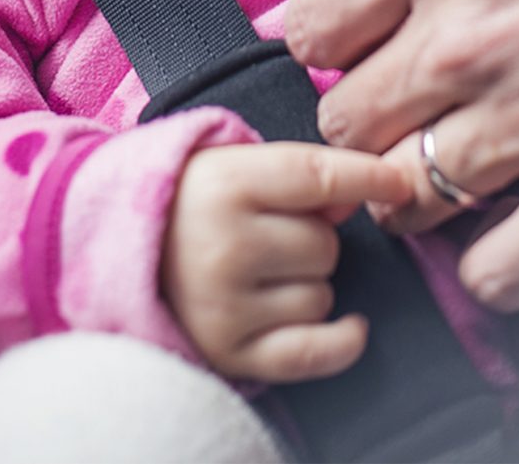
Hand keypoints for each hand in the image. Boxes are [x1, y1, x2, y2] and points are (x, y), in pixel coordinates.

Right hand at [160, 142, 414, 381]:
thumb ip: (298, 173)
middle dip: (313, 239)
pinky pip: (314, 352)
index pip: (318, 176)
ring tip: (261, 272)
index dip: (368, 177)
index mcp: (225, 185)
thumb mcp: (232, 165)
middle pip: (325, 244)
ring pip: (322, 296)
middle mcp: (224, 246)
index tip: (401, 183)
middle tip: (270, 234)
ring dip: (308, 284)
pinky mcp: (230, 352)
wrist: (117, 250)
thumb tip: (363, 195)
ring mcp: (225, 305)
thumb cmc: (191, 202)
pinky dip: (342, 341)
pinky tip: (352, 326)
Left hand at [287, 0, 518, 307]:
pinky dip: (506, 264)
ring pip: (407, 198)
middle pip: (345, 121)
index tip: (374, 55)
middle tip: (435, 116)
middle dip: (384, 122)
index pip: (309, 25)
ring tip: (489, 170)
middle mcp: (471, 25)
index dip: (342, 48)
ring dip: (438, 193)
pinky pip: (502, 273)